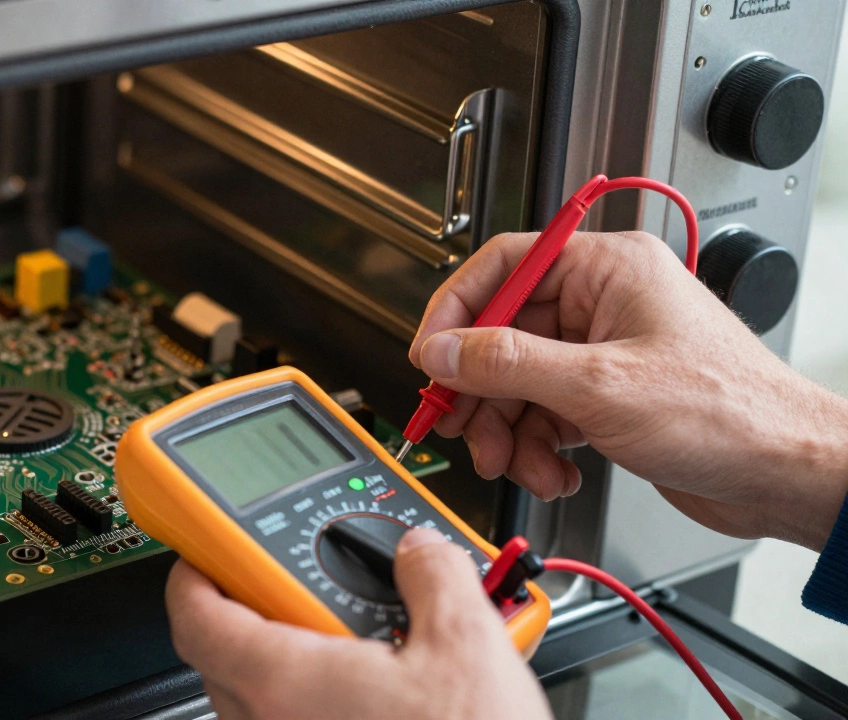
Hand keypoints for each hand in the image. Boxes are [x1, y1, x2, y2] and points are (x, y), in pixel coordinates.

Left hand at [166, 528, 551, 719]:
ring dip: (295, 663)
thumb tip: (420, 554)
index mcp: (284, 682)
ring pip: (261, 700)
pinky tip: (377, 695)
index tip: (212, 553)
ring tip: (365, 644)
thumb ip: (433, 577)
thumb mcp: (468, 646)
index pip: (195, 617)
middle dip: (261, 612)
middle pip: (228, 655)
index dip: (196, 574)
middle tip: (307, 586)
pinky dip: (317, 705)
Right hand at [411, 231, 847, 550]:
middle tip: (458, 425)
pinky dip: (538, 447)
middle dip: (481, 391)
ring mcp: (604, 351)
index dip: (456, 312)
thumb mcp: (598, 387)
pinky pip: (544, 412)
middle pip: (503, 335)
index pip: (502, 267)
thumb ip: (508, 364)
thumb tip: (446, 352)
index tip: (430, 355)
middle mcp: (603, 303)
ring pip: (519, 382)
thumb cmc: (729, 413)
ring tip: (517, 463)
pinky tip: (556, 470)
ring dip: (509, 431)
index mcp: (607, 270)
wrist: (785, 475)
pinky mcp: (607, 395)